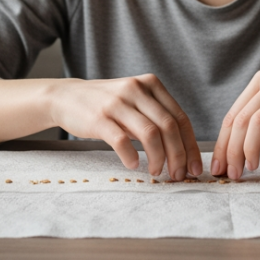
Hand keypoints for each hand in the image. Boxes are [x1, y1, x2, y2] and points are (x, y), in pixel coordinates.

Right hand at [49, 74, 202, 179]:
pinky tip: (133, 164)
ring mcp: (117, 102)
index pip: (180, 118)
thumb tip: (183, 151)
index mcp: (151, 84)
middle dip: (178, 156)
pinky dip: (131, 156)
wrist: (66, 96)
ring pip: (150, 134)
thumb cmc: (106, 104)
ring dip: (158, 158)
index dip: (191, 146)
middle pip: (169, 127)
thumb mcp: (135, 101)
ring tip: (156, 172)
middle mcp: (136, 89)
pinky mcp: (99, 117)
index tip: (194, 167)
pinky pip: (122, 140)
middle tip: (178, 175)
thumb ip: (156, 117)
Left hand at [211, 70, 259, 178]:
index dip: (222, 144)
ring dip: (250, 149)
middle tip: (232, 174)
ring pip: (259, 121)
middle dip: (233, 151)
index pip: (233, 115)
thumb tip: (231, 154)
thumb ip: (257, 125)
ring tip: (249, 168)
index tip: (218, 167)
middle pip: (242, 120)